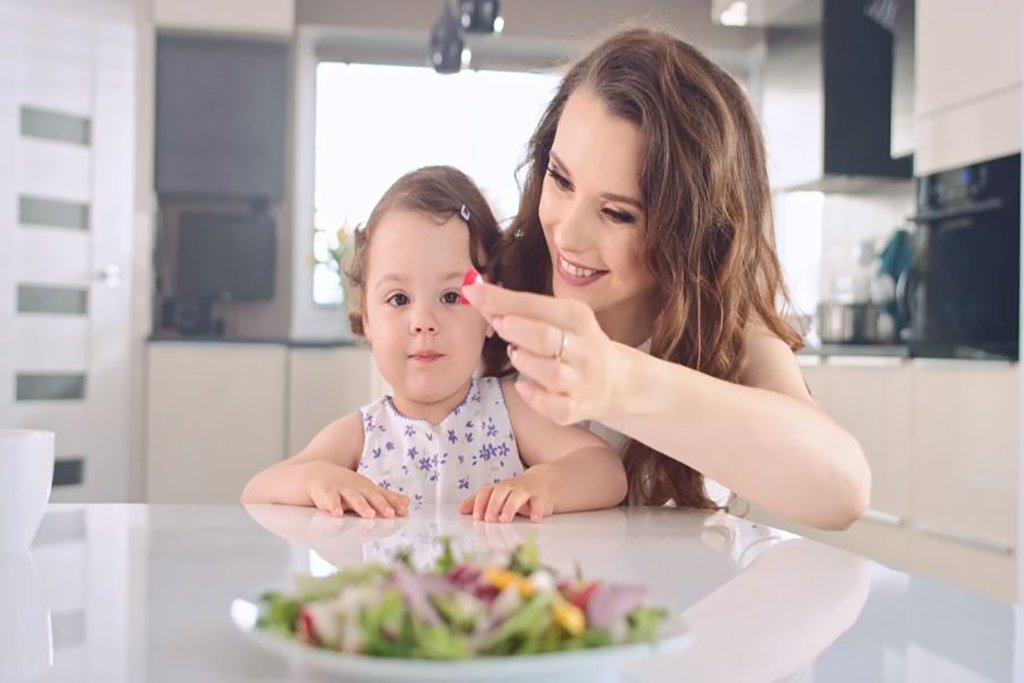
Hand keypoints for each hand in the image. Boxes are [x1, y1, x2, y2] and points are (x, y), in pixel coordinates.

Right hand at [306, 462, 408, 518]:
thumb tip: (407, 504)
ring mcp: (338, 488)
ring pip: (351, 497)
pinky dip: (333, 506)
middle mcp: (354, 486)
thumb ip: (383, 497)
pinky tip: (337, 513)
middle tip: (390, 514)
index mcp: (364, 487)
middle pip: (370, 495)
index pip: (381, 495)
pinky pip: (328, 500)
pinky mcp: (322, 492)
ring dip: (361, 505)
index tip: (405, 511)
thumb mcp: (362, 490)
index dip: (393, 502)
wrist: (309, 473)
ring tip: (369, 515)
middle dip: (381, 504)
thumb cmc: (340, 486)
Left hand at [457, 466, 555, 522]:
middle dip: (493, 505)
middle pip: (501, 491)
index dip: (480, 502)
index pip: (487, 491)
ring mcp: (528, 490)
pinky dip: (537, 510)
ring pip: (518, 494)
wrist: (546, 481)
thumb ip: (480, 502)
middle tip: (489, 520)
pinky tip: (534, 519)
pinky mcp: (542, 497)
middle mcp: (512, 486)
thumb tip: (460, 509)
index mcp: (500, 487)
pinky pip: (539, 501)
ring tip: (505, 519)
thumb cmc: (517, 492)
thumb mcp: (499, 496)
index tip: (476, 517)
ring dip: (511, 506)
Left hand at [461, 279, 625, 424]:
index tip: (472, 291)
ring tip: (515, 353)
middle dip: (515, 328)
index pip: (536, 304)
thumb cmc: (574, 343)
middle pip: (545, 337)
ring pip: (551, 372)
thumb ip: (519, 308)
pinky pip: (553, 406)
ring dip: (525, 362)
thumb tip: (476, 290)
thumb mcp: (557, 318)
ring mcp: (580, 381)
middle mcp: (582, 348)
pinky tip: (523, 386)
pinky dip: (534, 397)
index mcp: (577, 317)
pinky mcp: (575, 408)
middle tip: (497, 324)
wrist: (615, 381)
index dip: (501, 299)